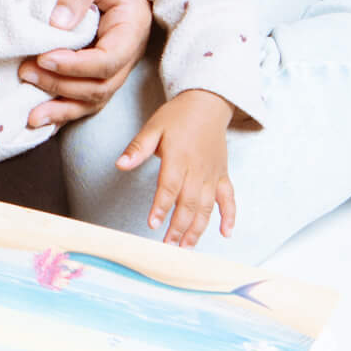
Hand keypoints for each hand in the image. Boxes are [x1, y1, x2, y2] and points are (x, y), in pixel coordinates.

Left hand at [25, 0, 151, 126]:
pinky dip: (65, 109)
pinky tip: (42, 117)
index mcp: (133, 25)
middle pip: (101, 85)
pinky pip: (87, 96)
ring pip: (95, 98)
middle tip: (25, 72)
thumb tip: (57, 23)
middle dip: (62, 86)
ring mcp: (116, 62)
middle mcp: (128, 50)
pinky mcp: (101, 68)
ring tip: (31, 114)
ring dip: (62, 107)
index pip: (109, 59)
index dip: (76, 65)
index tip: (44, 57)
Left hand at [116, 89, 235, 245]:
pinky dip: (230, 216)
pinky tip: (226, 233)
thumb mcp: (153, 127)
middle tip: (168, 246)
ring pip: (207, 207)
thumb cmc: (178, 116)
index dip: (161, 207)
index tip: (153, 224)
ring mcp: (213, 174)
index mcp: (179, 158)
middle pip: (189, 204)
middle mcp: (198, 170)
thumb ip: (138, 148)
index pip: (169, 188)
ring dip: (198, 229)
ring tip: (186, 247)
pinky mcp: (223, 175)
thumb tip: (120, 164)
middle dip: (179, 228)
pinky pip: (229, 199)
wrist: (207, 103)